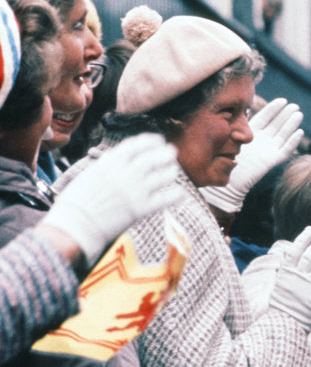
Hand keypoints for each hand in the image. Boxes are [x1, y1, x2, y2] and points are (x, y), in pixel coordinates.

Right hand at [42, 134, 184, 262]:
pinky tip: (179, 193)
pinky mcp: (142, 208)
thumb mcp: (91, 174)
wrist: (75, 225)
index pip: (138, 144)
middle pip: (155, 157)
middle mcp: (126, 173)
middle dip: (166, 153)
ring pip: (165, 175)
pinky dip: (176, 194)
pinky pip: (167, 197)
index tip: (159, 141)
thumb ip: (109, 166)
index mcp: (111, 162)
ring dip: (172, 171)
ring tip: (172, 172)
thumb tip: (120, 159)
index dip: (152, 141)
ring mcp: (136, 190)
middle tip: (171, 153)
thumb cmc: (78, 202)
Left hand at [201, 98, 302, 211]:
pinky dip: (293, 142)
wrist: (228, 179)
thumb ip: (237, 123)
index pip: (265, 117)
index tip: (282, 100)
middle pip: (277, 124)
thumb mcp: (230, 136)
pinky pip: (285, 150)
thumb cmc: (224, 158)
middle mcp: (262, 140)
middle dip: (285, 114)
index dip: (274, 109)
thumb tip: (240, 106)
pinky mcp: (272, 160)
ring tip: (298, 114)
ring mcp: (268, 149)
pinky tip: (299, 132)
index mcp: (251, 132)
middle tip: (294, 105)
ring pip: (283, 134)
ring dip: (291, 125)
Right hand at [267, 227, 310, 327]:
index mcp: (286, 273)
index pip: (294, 251)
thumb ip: (287, 274)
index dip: (303, 238)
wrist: (281, 326)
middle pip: (310, 255)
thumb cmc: (281, 308)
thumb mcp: (280, 287)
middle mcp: (296, 278)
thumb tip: (289, 259)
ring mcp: (307, 287)